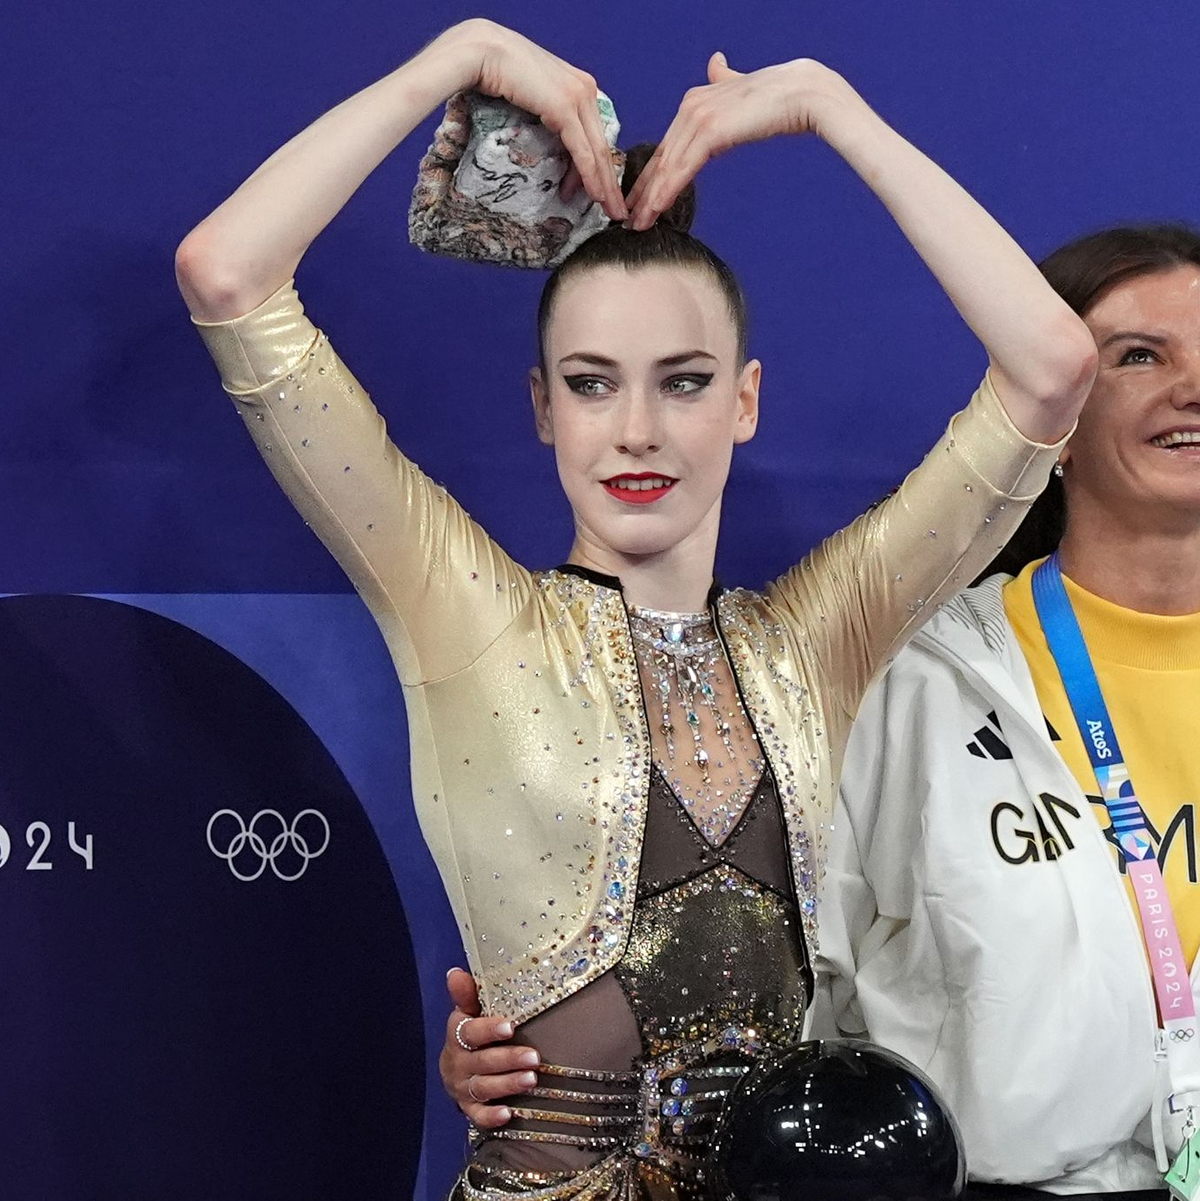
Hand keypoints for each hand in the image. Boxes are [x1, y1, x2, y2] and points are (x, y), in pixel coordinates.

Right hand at [439, 19, 626, 220]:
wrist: (481, 51)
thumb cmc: (496, 73)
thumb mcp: (531, 97)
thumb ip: (546, 113)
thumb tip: (547, 137)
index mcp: (579, 86)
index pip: (593, 135)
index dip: (599, 168)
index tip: (602, 194)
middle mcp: (585, 90)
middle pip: (601, 145)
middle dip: (609, 182)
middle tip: (616, 210)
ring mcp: (577, 98)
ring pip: (597, 152)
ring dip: (604, 186)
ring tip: (610, 212)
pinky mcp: (566, 108)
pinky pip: (583, 151)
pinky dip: (591, 176)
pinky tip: (597, 196)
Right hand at [439, 967, 540, 1129]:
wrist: (456, 1069)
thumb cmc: (473, 1032)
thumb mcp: (470, 1011)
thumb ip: (467, 994)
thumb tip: (455, 972)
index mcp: (457, 1034)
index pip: (469, 1031)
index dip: (488, 1029)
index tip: (510, 1026)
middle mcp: (457, 1062)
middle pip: (481, 1062)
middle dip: (508, 1060)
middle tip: (534, 1058)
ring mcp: (461, 1087)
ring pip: (483, 1088)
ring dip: (508, 1084)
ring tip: (532, 1080)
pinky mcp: (468, 1108)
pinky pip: (478, 1116)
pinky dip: (491, 1116)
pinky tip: (509, 1114)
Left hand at [626, 52, 852, 229]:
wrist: (803, 92)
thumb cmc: (780, 97)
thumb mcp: (742, 89)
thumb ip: (724, 82)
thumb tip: (716, 65)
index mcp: (695, 101)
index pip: (666, 145)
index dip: (651, 175)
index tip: (639, 199)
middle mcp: (690, 107)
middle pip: (660, 158)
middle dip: (643, 192)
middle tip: (629, 219)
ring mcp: (698, 118)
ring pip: (667, 167)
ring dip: (650, 199)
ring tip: (638, 224)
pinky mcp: (709, 132)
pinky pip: (682, 168)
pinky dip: (666, 191)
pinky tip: (656, 209)